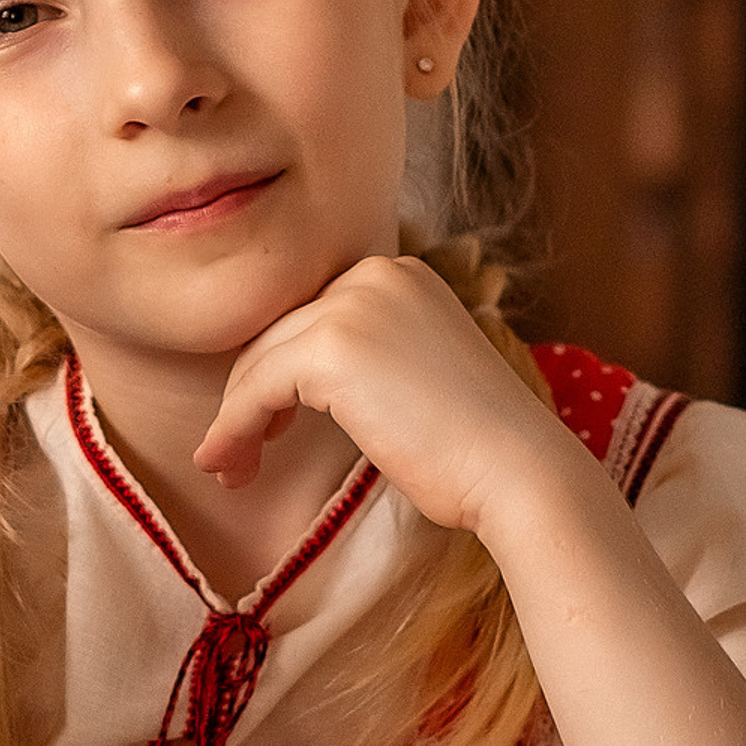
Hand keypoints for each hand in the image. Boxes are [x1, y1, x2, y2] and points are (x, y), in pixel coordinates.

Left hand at [192, 255, 558, 534]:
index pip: (310, 317)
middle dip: (249, 397)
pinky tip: (227, 465)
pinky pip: (255, 387)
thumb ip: (362, 362)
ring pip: (259, 361)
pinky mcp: (331, 345)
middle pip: (279, 333)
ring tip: (230, 469)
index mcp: (400, 274)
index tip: (267, 427)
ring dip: (235, 418)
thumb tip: (281, 386)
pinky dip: (233, 428)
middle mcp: (376, 273)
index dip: (278, 373)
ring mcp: (352, 303)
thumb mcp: (414, 377)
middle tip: (235, 456)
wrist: (518, 471)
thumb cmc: (475, 449)